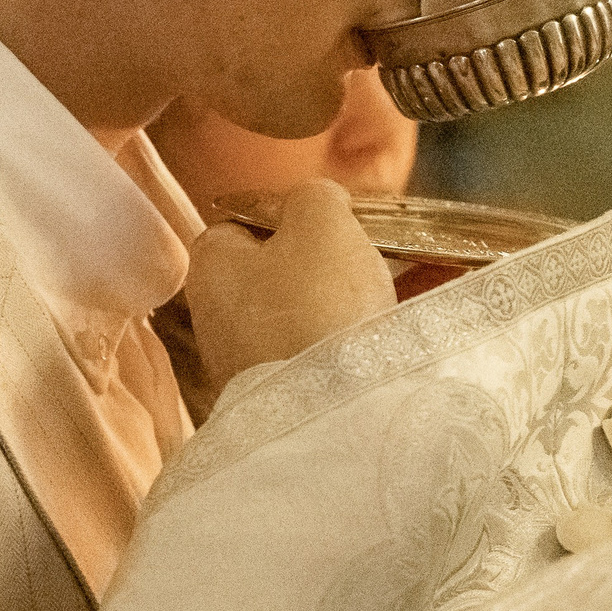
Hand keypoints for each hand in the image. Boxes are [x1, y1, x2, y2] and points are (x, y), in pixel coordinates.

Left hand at [185, 180, 395, 399]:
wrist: (328, 415)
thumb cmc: (316, 302)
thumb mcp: (320, 220)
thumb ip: (314, 195)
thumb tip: (316, 202)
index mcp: (211, 266)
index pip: (242, 222)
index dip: (290, 213)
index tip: (334, 219)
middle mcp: (218, 318)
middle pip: (280, 268)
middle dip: (328, 259)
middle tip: (371, 254)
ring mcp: (248, 365)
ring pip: (309, 312)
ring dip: (349, 299)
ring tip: (400, 288)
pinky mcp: (285, 400)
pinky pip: (327, 354)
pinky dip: (358, 338)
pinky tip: (400, 328)